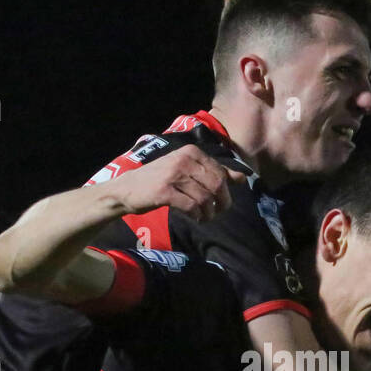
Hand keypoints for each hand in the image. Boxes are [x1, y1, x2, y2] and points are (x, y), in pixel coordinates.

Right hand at [113, 144, 247, 221]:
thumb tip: (243, 177)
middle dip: (221, 204)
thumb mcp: (188, 171)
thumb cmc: (160, 180)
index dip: (225, 192)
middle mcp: (184, 159)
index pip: (221, 173)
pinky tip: (194, 218)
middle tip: (215, 213)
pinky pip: (191, 206)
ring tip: (203, 217)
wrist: (127, 189)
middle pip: (216, 185)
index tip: (220, 203)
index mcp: (192, 152)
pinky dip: (196, 216)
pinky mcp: (164, 192)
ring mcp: (173, 175)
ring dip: (207, 213)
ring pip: (205, 198)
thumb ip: (215, 172)